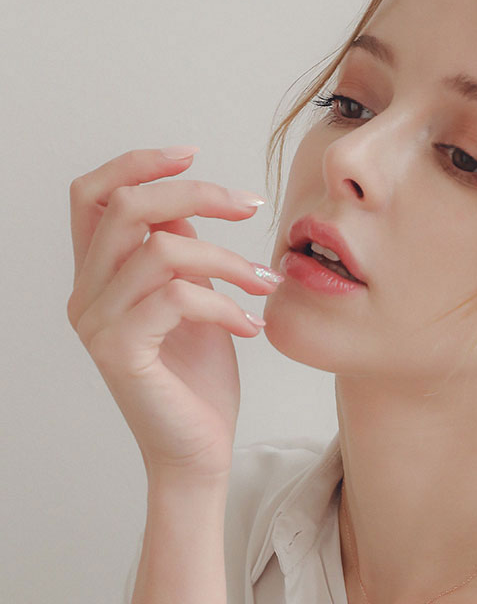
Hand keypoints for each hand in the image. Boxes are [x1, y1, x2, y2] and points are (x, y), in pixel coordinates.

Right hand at [67, 147, 282, 482]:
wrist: (198, 449)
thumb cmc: (199, 376)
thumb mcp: (193, 299)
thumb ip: (180, 253)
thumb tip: (190, 205)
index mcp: (98, 275)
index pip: (93, 195)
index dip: (138, 163)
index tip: (192, 155)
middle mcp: (86, 294)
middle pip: (127, 206)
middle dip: (198, 194)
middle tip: (251, 206)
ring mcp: (97, 323)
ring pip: (161, 251)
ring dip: (227, 260)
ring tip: (264, 284)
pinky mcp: (120, 351)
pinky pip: (177, 298)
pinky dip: (226, 304)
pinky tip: (253, 326)